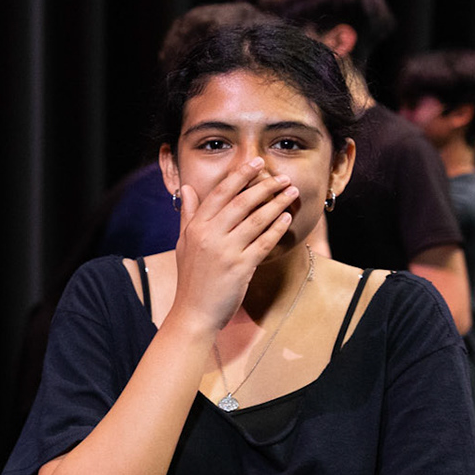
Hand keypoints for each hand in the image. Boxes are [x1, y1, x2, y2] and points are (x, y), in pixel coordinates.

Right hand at [171, 160, 299, 330]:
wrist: (193, 313)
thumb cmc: (190, 278)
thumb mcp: (183, 243)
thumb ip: (188, 215)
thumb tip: (187, 188)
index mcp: (196, 227)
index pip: (220, 193)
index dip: (239, 175)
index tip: (256, 162)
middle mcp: (210, 235)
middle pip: (241, 202)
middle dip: (264, 185)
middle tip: (282, 177)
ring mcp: (226, 251)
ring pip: (257, 219)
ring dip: (277, 202)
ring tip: (291, 192)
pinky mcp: (241, 267)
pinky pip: (264, 242)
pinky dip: (277, 228)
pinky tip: (287, 217)